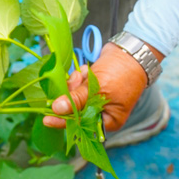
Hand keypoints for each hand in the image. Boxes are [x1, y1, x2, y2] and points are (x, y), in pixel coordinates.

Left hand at [42, 42, 159, 130]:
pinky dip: (80, 78)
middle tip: (76, 82)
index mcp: (108, 120)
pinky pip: (78, 87)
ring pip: (74, 96)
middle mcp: (102, 113)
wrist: (132, 52)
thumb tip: (57, 109)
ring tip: (84, 74)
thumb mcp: (98, 89)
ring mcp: (97, 99)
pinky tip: (88, 71)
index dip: (63, 122)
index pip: (81, 126)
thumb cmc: (122, 74)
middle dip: (72, 95)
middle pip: (75, 111)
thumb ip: (77, 100)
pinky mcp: (93, 87)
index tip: (46, 119)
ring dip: (76, 84)